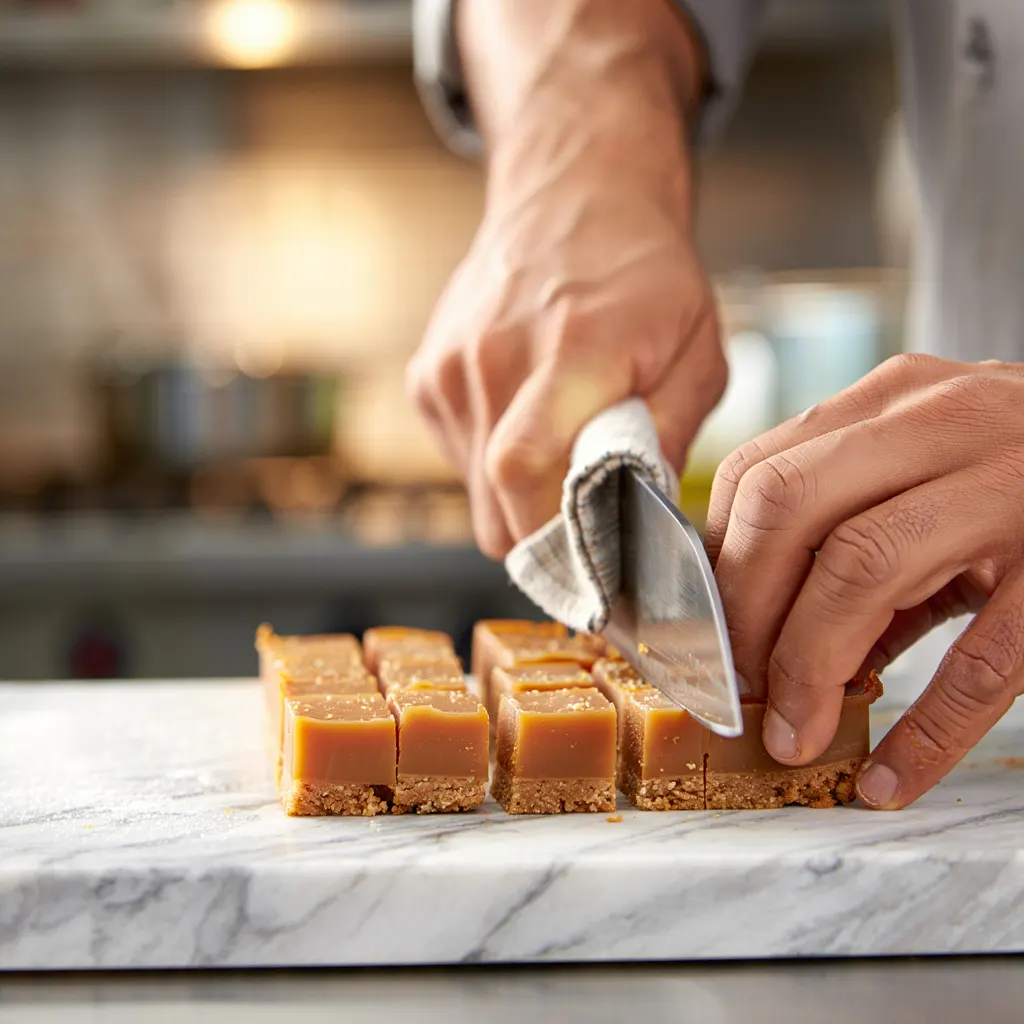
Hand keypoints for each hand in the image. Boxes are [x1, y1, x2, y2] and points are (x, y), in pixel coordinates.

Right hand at [406, 0, 725, 558]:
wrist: (572, 196)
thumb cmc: (644, 274)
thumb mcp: (696, 350)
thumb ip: (669, 436)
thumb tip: (642, 522)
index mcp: (572, 350)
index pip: (524, 472)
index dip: (554, 544)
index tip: (596, 579)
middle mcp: (493, 359)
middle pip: (497, 509)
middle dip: (547, 540)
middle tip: (593, 527)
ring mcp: (449, 367)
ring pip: (477, 494)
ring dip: (522, 498)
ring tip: (562, 448)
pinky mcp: (426, 376)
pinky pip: (459, 460)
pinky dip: (494, 462)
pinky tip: (527, 417)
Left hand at [706, 354, 1023, 808]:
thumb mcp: (938, 485)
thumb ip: (859, 545)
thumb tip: (778, 650)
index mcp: (892, 402)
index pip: (757, 474)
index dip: (717, 568)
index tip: (707, 640)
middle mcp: (942, 420)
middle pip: (785, 506)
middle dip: (745, 613)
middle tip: (741, 690)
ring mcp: (1012, 482)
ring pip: (863, 562)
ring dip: (809, 664)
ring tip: (797, 733)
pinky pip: (983, 657)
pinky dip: (927, 730)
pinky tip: (891, 775)